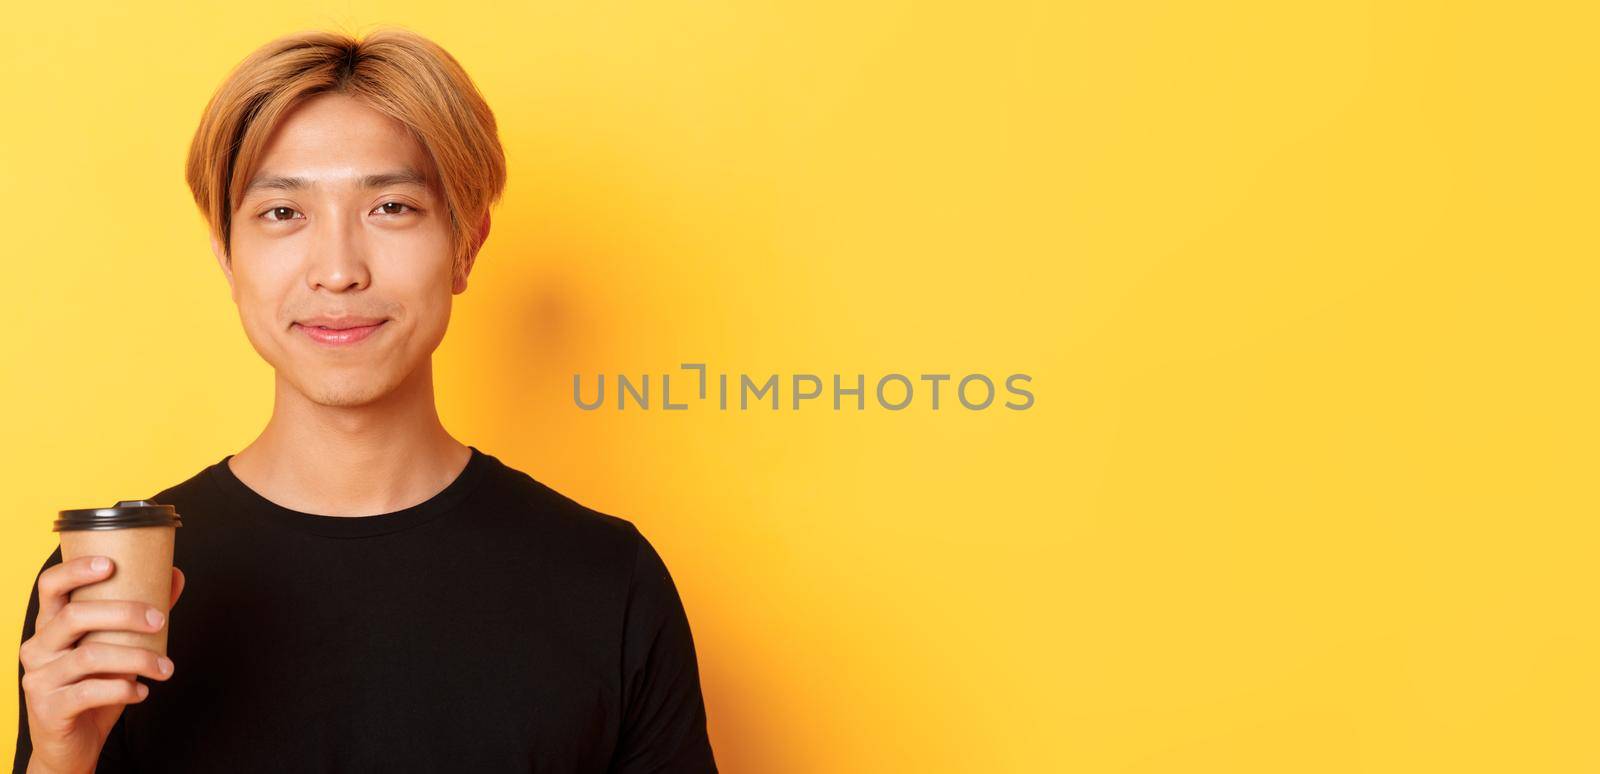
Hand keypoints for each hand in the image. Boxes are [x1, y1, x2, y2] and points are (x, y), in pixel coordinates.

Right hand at [19, 557, 184, 773]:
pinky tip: (142, 691)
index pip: (49, 587)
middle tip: (161, 620)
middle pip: (75, 616)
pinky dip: (123, 689)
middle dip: (125, 613)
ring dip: (137, 657)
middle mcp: (37, 648)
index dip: (75, 570)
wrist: (72, 744)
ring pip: (89, 656)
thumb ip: (139, 615)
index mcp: (50, 627)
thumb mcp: (116, 648)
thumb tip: (174, 575)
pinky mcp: (49, 709)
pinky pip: (89, 692)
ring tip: (165, 668)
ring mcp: (39, 679)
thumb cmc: (94, 688)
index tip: (110, 564)